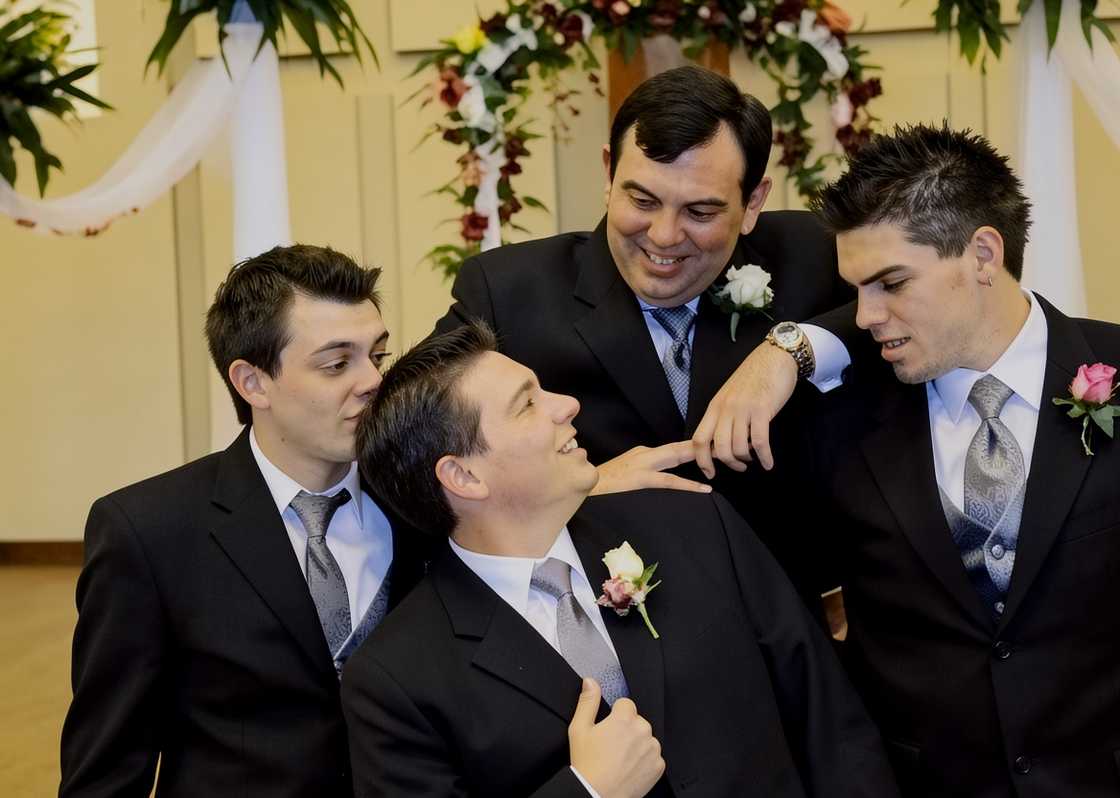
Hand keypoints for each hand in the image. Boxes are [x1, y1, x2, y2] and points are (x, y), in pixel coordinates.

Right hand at [569, 678, 663, 797]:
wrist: (595, 795)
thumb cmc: (587, 764)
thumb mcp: (579, 729)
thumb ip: (587, 702)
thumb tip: (590, 681)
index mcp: (624, 719)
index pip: (626, 704)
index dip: (616, 715)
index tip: (609, 729)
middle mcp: (642, 731)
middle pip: (638, 721)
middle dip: (628, 729)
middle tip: (612, 746)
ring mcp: (652, 749)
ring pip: (647, 738)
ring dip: (638, 744)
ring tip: (620, 758)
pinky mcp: (658, 766)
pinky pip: (654, 756)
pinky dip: (644, 760)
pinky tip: (630, 767)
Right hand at [591, 442, 711, 495]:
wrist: (581, 487)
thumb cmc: (602, 487)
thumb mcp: (626, 475)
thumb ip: (645, 473)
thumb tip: (662, 476)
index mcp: (643, 453)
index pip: (673, 449)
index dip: (694, 447)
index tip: (714, 446)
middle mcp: (645, 454)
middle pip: (679, 448)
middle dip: (702, 445)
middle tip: (725, 442)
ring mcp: (642, 465)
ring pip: (676, 457)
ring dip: (698, 456)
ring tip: (720, 456)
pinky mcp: (640, 479)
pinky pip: (669, 481)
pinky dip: (688, 484)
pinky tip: (704, 488)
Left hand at [691, 342, 796, 477]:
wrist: (774, 357)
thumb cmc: (754, 377)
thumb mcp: (730, 395)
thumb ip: (724, 416)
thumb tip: (721, 442)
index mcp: (715, 406)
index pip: (699, 439)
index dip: (701, 460)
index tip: (709, 473)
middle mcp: (726, 409)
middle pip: (718, 447)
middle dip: (728, 463)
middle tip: (739, 467)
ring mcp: (743, 409)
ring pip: (738, 446)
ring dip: (746, 459)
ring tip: (754, 460)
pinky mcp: (762, 410)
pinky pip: (760, 442)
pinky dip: (764, 457)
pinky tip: (768, 463)